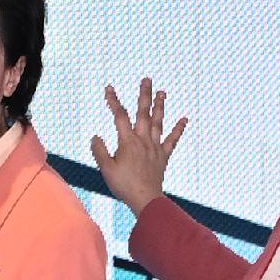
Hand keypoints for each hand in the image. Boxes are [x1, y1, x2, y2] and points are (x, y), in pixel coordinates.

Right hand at [88, 77, 189, 216]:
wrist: (145, 199)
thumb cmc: (124, 185)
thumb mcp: (105, 168)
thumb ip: (99, 151)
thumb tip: (95, 137)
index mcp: (128, 141)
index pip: (119, 116)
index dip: (114, 101)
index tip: (109, 88)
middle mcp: (143, 140)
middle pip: (144, 113)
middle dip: (144, 95)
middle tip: (147, 79)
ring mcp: (154, 147)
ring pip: (158, 122)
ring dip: (160, 106)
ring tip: (162, 92)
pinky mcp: (163, 156)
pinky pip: (172, 140)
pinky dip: (178, 129)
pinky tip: (184, 119)